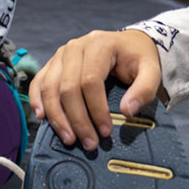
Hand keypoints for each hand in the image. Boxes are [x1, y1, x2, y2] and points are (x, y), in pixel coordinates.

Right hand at [27, 28, 161, 153]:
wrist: (128, 45)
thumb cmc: (138, 59)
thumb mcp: (151, 71)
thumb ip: (144, 90)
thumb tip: (127, 111)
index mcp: (99, 45)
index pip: (90, 81)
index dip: (96, 109)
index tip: (106, 131)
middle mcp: (75, 47)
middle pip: (68, 87)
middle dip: (77, 119)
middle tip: (88, 143)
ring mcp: (61, 55)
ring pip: (50, 87)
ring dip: (57, 116)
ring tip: (69, 138)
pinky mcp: (53, 63)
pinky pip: (39, 82)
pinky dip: (37, 100)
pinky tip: (42, 117)